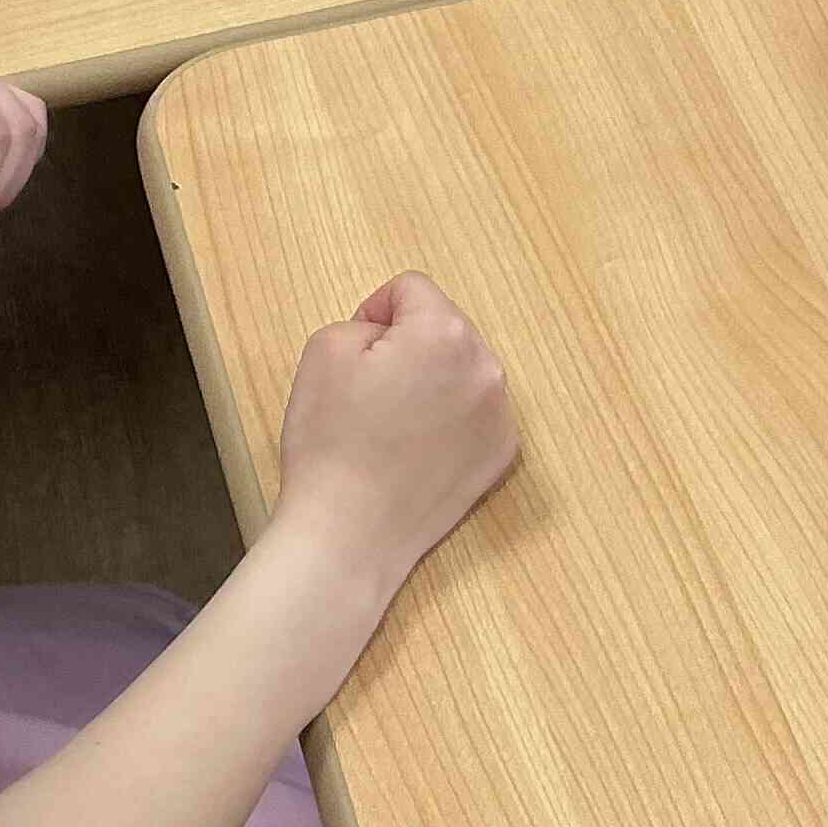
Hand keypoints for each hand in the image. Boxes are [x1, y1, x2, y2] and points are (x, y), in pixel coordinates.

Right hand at [274, 272, 517, 590]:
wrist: (348, 535)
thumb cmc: (331, 442)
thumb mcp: (325, 350)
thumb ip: (365, 320)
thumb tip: (390, 333)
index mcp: (445, 333)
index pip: (411, 290)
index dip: (374, 313)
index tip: (355, 356)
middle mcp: (487, 366)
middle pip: (444, 328)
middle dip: (410, 346)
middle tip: (372, 391)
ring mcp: (501, 413)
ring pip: (462, 369)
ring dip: (434, 380)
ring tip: (394, 423)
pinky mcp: (502, 453)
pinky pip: (476, 411)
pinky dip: (451, 419)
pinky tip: (417, 449)